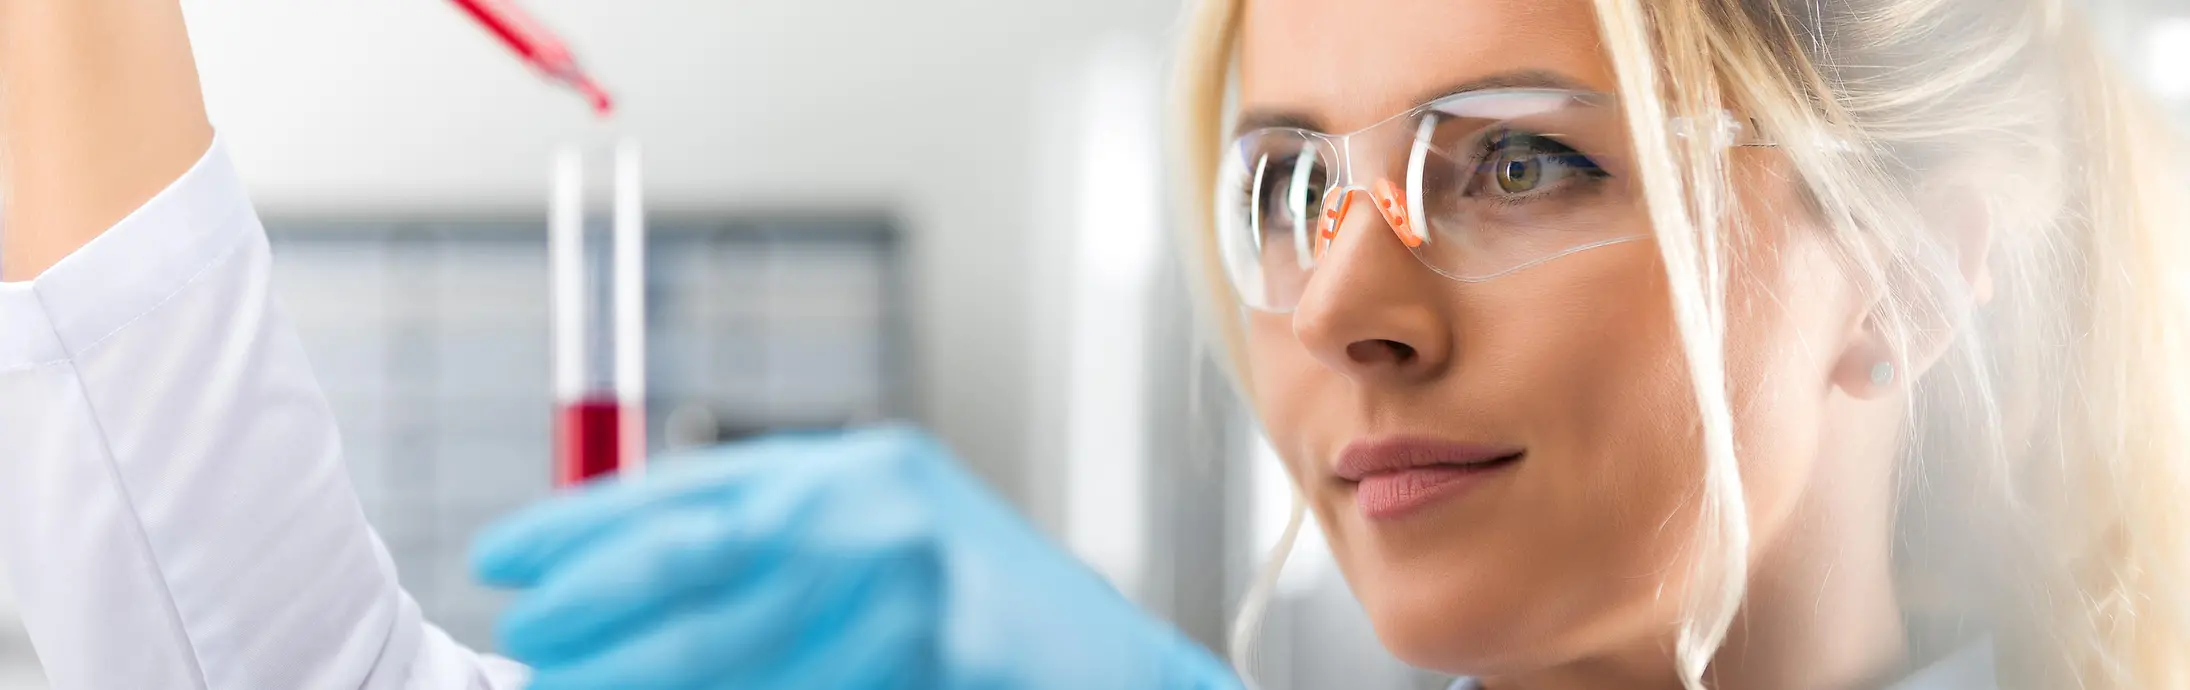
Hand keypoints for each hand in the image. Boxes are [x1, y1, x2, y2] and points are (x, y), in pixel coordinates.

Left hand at [471, 426, 1242, 689]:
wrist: (1116, 672)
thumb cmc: (982, 615)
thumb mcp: (878, 541)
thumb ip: (771, 539)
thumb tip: (614, 577)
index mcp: (856, 467)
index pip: (690, 485)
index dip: (583, 523)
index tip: (503, 557)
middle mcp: (878, 506)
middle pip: (693, 553)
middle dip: (588, 600)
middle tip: (521, 639)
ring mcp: (909, 582)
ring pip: (726, 641)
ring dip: (633, 673)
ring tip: (563, 689)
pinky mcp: (931, 650)